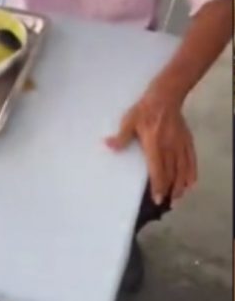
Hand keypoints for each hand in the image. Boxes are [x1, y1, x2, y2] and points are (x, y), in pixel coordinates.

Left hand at [105, 87, 196, 204]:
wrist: (165, 97)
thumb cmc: (144, 110)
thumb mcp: (129, 121)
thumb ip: (121, 136)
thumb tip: (108, 145)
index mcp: (155, 146)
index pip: (158, 171)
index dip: (158, 187)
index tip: (157, 199)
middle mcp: (169, 149)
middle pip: (172, 175)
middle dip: (170, 191)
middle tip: (167, 203)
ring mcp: (180, 146)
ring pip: (183, 171)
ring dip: (181, 186)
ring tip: (178, 197)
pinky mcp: (187, 141)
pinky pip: (192, 161)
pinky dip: (192, 174)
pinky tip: (191, 183)